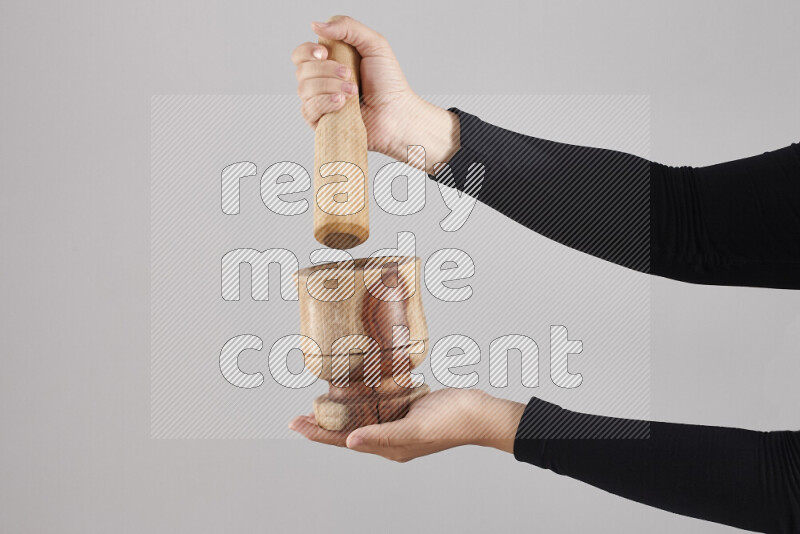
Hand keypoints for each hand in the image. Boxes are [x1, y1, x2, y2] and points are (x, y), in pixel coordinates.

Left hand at [289, 389, 525, 461]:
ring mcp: (400, 421)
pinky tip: (358, 386)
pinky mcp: (409, 406)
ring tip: (322, 400)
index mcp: (390, 447)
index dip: (318, 433)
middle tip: (299, 414)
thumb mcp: (415, 428)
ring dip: (342, 409)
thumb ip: (383, 435)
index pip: (344, 441)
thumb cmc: (453, 422)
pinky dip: (366, 396)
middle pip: (348, 429)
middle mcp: (391, 436)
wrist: (481, 412)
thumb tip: (350, 440)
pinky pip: (381, 402)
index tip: (295, 424)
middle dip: (324, 422)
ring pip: (363, 415)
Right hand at [291, 15, 459, 171]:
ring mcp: (321, 103)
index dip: (307, 51)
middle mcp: (322, 82)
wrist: (397, 114)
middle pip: (301, 70)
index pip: (302, 54)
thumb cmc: (389, 83)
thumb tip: (315, 25)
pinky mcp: (322, 123)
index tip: (324, 53)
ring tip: (353, 90)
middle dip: (325, 69)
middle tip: (349, 73)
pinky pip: (308, 109)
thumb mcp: (374, 44)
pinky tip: (342, 103)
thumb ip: (347, 27)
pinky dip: (325, 102)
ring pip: (304, 89)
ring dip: (330, 86)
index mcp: (331, 63)